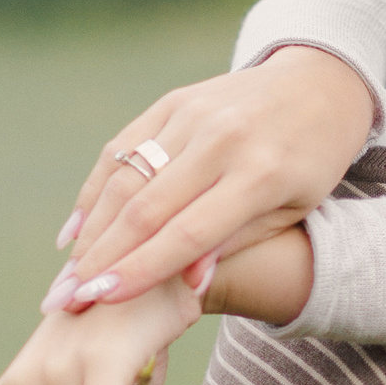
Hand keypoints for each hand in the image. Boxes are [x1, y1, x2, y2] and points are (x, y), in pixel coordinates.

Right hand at [44, 46, 374, 308]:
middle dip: (100, 259)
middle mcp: (221, 139)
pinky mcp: (172, 100)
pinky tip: (76, 232)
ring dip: (90, 232)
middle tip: (65, 300)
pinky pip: (122, 148)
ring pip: (124, 179)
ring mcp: (193, 114)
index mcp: (262, 174)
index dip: (142, 268)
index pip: (189, 232)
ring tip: (66, 277)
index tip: (101, 300)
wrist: (320, 84)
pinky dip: (95, 191)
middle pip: (145, 208)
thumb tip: (188, 286)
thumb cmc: (312, 161)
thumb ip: (237, 241)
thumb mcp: (292, 210)